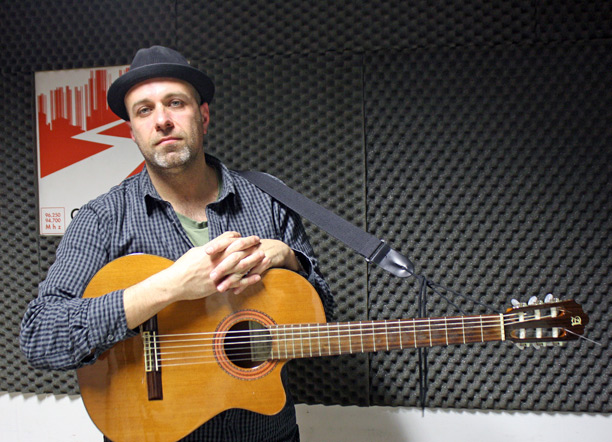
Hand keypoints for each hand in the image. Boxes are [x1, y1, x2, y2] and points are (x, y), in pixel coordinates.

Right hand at [123, 232, 264, 327]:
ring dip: (253, 260)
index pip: (228, 239)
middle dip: (249, 244)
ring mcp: (218, 273)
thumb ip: (208, 249)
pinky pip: (236, 282)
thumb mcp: (195, 252)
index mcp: (210, 250)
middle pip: (237, 250)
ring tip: (263, 256)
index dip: (238, 236)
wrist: (175, 284)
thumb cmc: (182, 267)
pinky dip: (248, 279)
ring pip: (239, 265)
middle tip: (258, 241)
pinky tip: (257, 276)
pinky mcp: (218, 285)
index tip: (244, 236)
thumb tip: (217, 246)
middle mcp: (216, 260)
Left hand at [212, 238, 300, 294]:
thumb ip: (229, 248)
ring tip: (220, 289)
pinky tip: (236, 291)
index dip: (217, 245)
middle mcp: (249, 247)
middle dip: (222, 267)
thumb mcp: (244, 245)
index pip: (227, 240)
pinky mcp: (266, 262)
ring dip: (231, 279)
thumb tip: (210, 255)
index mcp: (242, 241)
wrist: (278, 248)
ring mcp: (258, 254)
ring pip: (243, 268)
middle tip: (210, 277)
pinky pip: (255, 274)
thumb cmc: (256, 248)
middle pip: (234, 256)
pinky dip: (245, 283)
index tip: (205, 251)